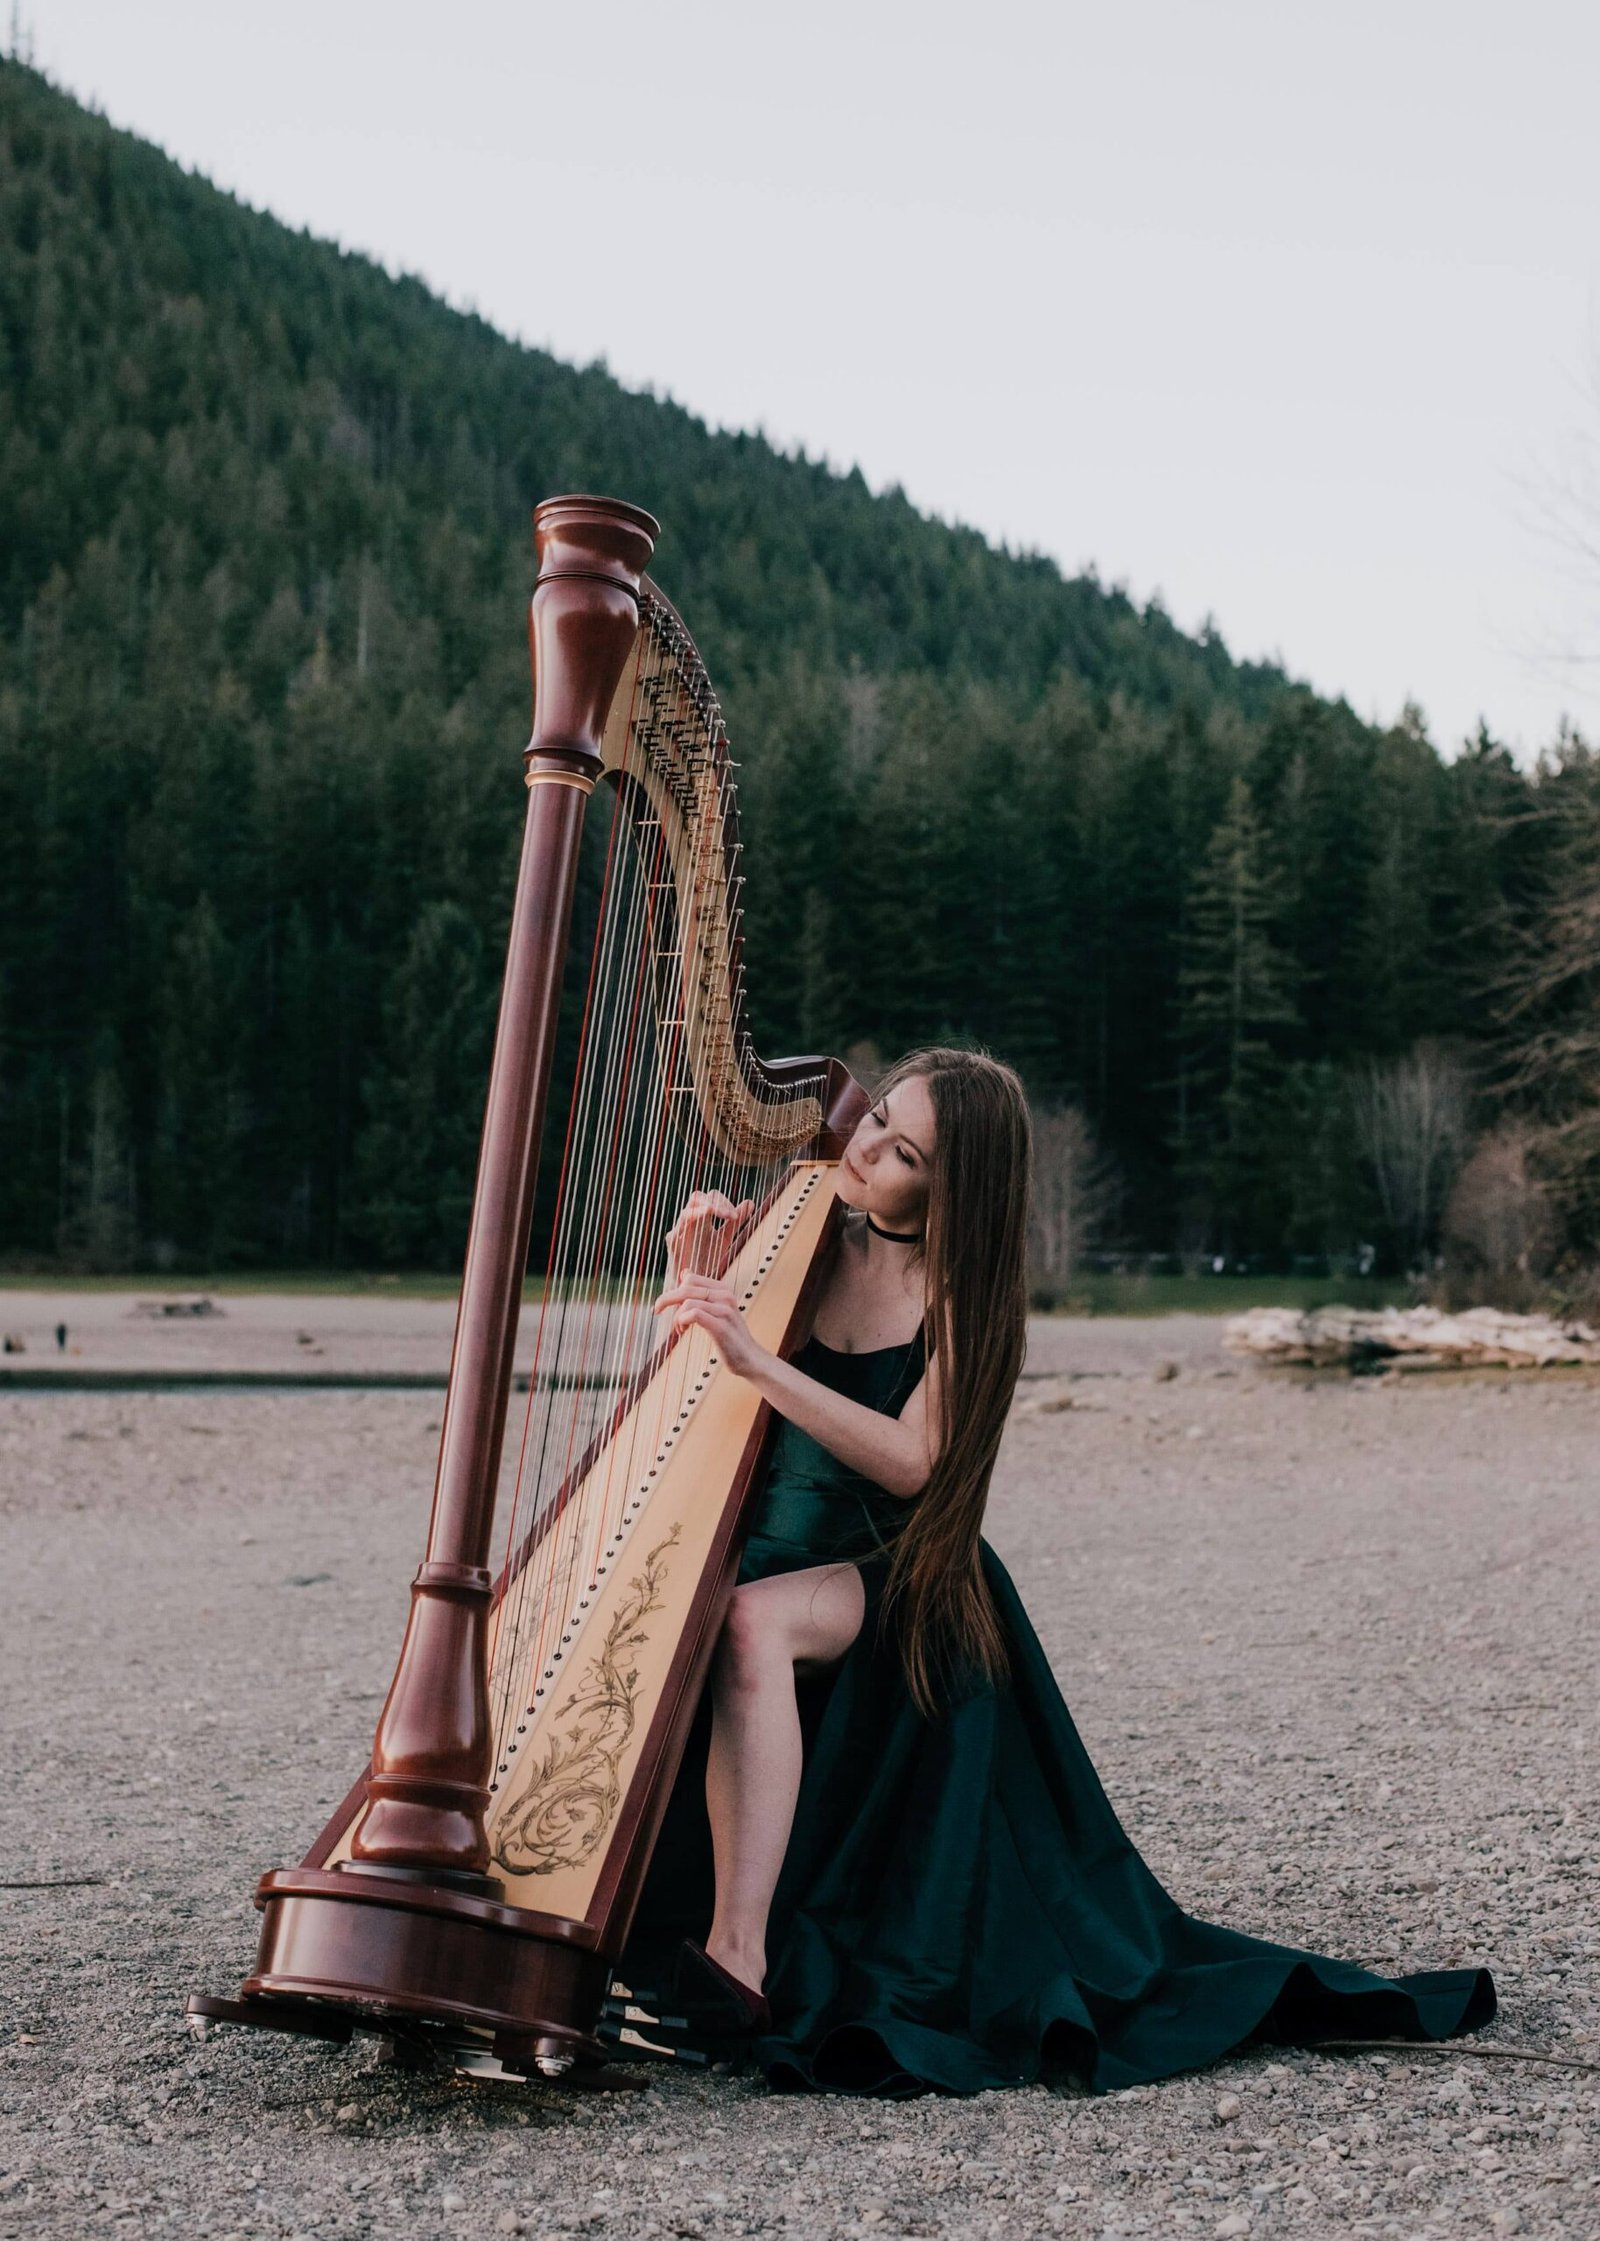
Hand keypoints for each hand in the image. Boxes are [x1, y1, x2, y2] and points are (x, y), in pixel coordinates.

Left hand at [651, 1271, 771, 1382]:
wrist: (750, 1359)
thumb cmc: (730, 1337)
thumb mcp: (717, 1310)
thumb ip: (701, 1293)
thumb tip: (684, 1272)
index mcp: (723, 1289)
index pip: (690, 1278)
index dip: (674, 1290)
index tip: (668, 1305)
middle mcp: (725, 1295)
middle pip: (686, 1287)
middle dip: (666, 1299)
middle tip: (656, 1311)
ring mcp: (724, 1310)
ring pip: (687, 1301)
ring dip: (676, 1316)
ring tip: (679, 1329)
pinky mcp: (721, 1326)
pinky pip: (694, 1314)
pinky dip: (681, 1321)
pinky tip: (682, 1331)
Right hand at [664, 1190, 752, 1282]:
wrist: (695, 1283)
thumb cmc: (706, 1260)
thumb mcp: (725, 1238)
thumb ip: (735, 1221)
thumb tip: (750, 1202)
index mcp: (701, 1217)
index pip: (711, 1198)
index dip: (724, 1202)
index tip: (736, 1217)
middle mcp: (690, 1219)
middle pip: (698, 1196)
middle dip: (716, 1202)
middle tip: (730, 1215)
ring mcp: (680, 1228)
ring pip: (690, 1206)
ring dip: (708, 1207)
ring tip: (723, 1214)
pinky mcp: (674, 1239)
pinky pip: (682, 1222)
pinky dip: (695, 1214)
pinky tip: (706, 1215)